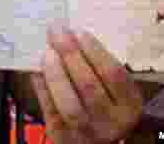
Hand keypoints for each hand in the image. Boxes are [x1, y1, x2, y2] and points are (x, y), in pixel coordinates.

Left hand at [30, 26, 142, 142]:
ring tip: (47, 53)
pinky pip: (49, 109)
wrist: (92, 142)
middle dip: (70, 55)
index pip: (114, 74)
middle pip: (89, 86)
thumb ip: (96, 68)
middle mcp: (112, 120)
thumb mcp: (112, 90)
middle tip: (55, 32)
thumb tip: (68, 35)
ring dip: (55, 74)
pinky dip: (41, 87)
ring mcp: (86, 131)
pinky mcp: (62, 136)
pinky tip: (35, 69)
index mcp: (129, 104)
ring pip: (69, 103)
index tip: (78, 31)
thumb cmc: (102, 106)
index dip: (94, 51)